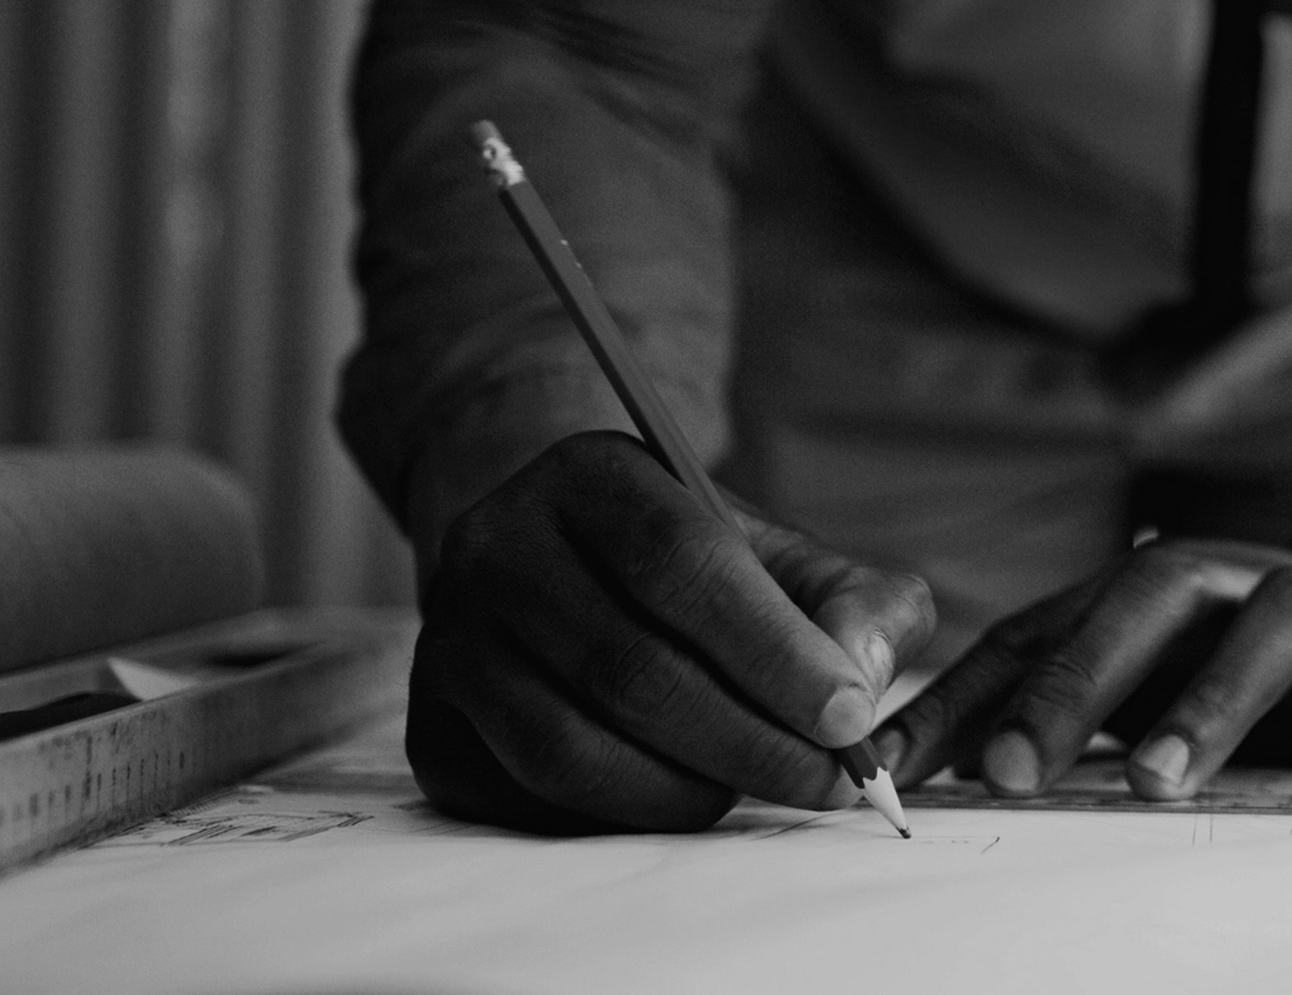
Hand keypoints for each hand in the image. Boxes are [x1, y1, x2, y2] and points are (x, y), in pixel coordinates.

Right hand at [406, 431, 934, 832]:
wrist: (574, 574)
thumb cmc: (700, 573)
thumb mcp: (790, 557)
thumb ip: (860, 603)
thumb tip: (860, 679)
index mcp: (592, 474)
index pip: (681, 562)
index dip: (773, 651)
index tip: (850, 719)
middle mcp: (496, 545)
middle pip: (628, 667)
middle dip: (750, 741)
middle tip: (831, 784)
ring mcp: (448, 640)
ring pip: (570, 747)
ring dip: (686, 790)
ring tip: (758, 787)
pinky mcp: (431, 729)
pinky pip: (527, 799)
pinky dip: (620, 817)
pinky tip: (681, 795)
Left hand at [876, 540, 1291, 800]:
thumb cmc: (1238, 650)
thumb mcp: (1139, 668)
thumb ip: (1036, 706)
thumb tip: (906, 768)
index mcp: (1147, 586)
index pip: (1041, 630)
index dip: (969, 698)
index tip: (899, 770)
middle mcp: (1230, 583)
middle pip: (1147, 604)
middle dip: (1075, 683)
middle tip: (1016, 769)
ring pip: (1270, 633)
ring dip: (1209, 703)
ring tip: (1153, 781)